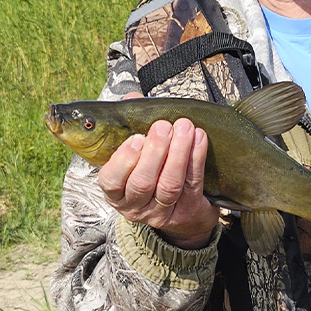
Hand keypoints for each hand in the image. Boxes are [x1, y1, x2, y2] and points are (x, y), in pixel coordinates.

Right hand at [97, 102, 219, 249]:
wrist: (182, 209)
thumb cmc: (153, 172)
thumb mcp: (136, 153)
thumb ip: (131, 125)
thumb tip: (132, 98)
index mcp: (116, 193)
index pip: (111, 181)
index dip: (123, 160)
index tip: (136, 138)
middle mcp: (135, 206)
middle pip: (142, 182)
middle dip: (155, 152)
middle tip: (163, 126)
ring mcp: (162, 213)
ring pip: (169, 184)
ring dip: (178, 153)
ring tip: (184, 127)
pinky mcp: (188, 210)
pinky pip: (192, 183)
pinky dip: (196, 159)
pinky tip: (199, 138)